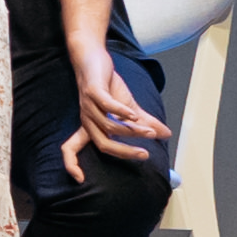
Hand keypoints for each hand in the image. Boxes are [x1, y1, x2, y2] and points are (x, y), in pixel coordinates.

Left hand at [57, 48, 168, 179]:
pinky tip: (134, 115)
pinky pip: (106, 105)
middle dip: (124, 152)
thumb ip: (144, 123)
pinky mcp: (93, 90)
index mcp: (90, 126)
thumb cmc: (106, 84)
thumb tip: (166, 135)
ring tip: (149, 131)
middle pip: (102, 144)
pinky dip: (121, 112)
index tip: (79, 179)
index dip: (71, 164)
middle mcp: (86, 118)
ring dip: (132, 130)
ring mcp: (88, 105)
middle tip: (145, 154)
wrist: (92, 57)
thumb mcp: (128, 107)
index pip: (71, 148)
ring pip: (109, 125)